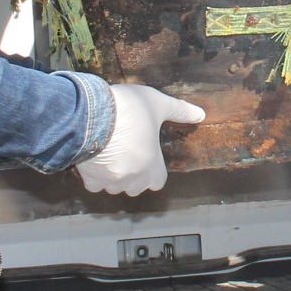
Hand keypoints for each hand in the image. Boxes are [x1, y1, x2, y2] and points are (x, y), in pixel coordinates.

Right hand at [75, 84, 205, 195]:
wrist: (91, 115)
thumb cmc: (129, 111)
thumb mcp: (158, 104)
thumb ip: (179, 111)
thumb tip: (200, 114)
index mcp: (152, 167)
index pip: (158, 181)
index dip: (153, 170)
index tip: (148, 156)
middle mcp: (133, 180)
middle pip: (136, 187)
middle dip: (134, 174)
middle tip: (130, 152)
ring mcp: (111, 182)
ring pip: (115, 186)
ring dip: (115, 176)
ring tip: (112, 153)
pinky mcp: (91, 178)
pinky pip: (94, 184)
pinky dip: (95, 175)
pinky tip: (95, 158)